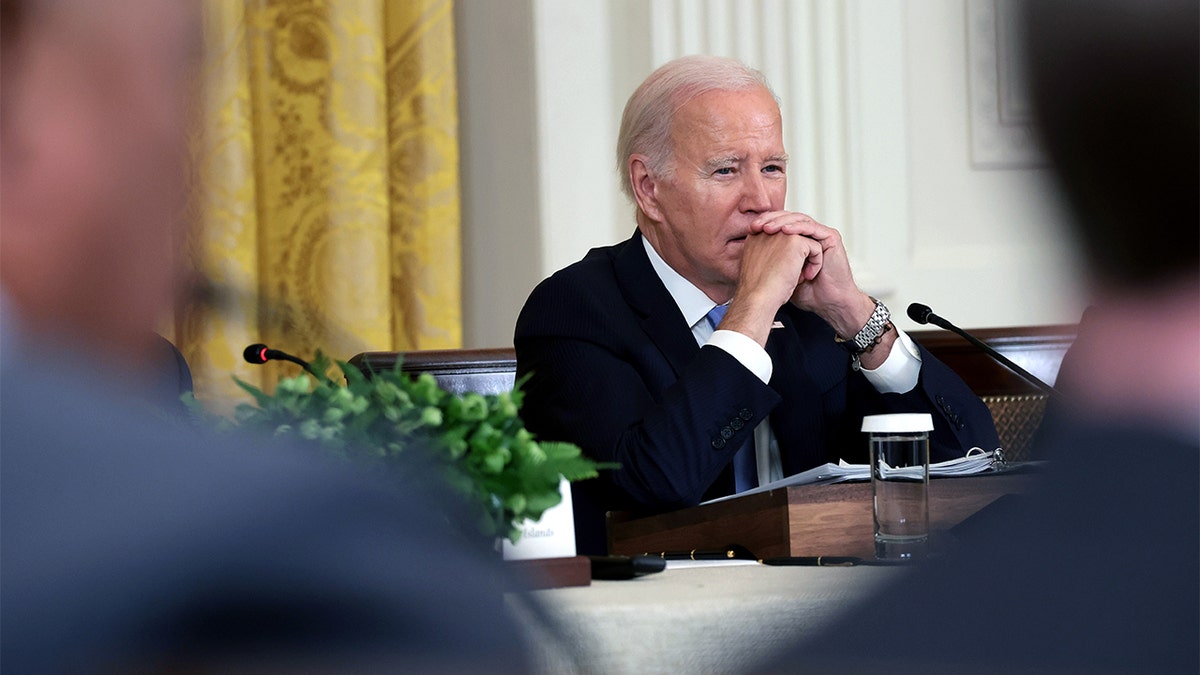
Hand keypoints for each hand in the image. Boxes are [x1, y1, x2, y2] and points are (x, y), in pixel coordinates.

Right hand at [719, 230, 820, 345]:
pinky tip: (806, 277)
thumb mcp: (761, 267)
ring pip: (806, 242)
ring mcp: (782, 234)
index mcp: (756, 237)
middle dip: (799, 256)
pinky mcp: (795, 241)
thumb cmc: (759, 290)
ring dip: (808, 260)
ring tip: (801, 277)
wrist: (758, 298)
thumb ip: (768, 256)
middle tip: (794, 275)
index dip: (787, 255)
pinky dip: (816, 263)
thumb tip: (783, 257)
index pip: (781, 239)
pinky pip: (815, 247)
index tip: (784, 273)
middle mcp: (768, 232)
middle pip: (794, 238)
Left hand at [748, 211, 875, 338]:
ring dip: (782, 222)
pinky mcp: (831, 238)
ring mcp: (821, 235)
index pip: (780, 224)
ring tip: (768, 228)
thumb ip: (771, 259)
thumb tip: (748, 251)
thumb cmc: (807, 292)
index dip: (765, 223)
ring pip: (800, 219)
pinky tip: (786, 231)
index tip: (749, 229)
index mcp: (798, 240)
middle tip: (756, 225)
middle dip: (771, 220)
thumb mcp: (782, 273)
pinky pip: (813, 228)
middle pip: (788, 218)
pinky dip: (799, 228)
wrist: (827, 303)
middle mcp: (810, 235)